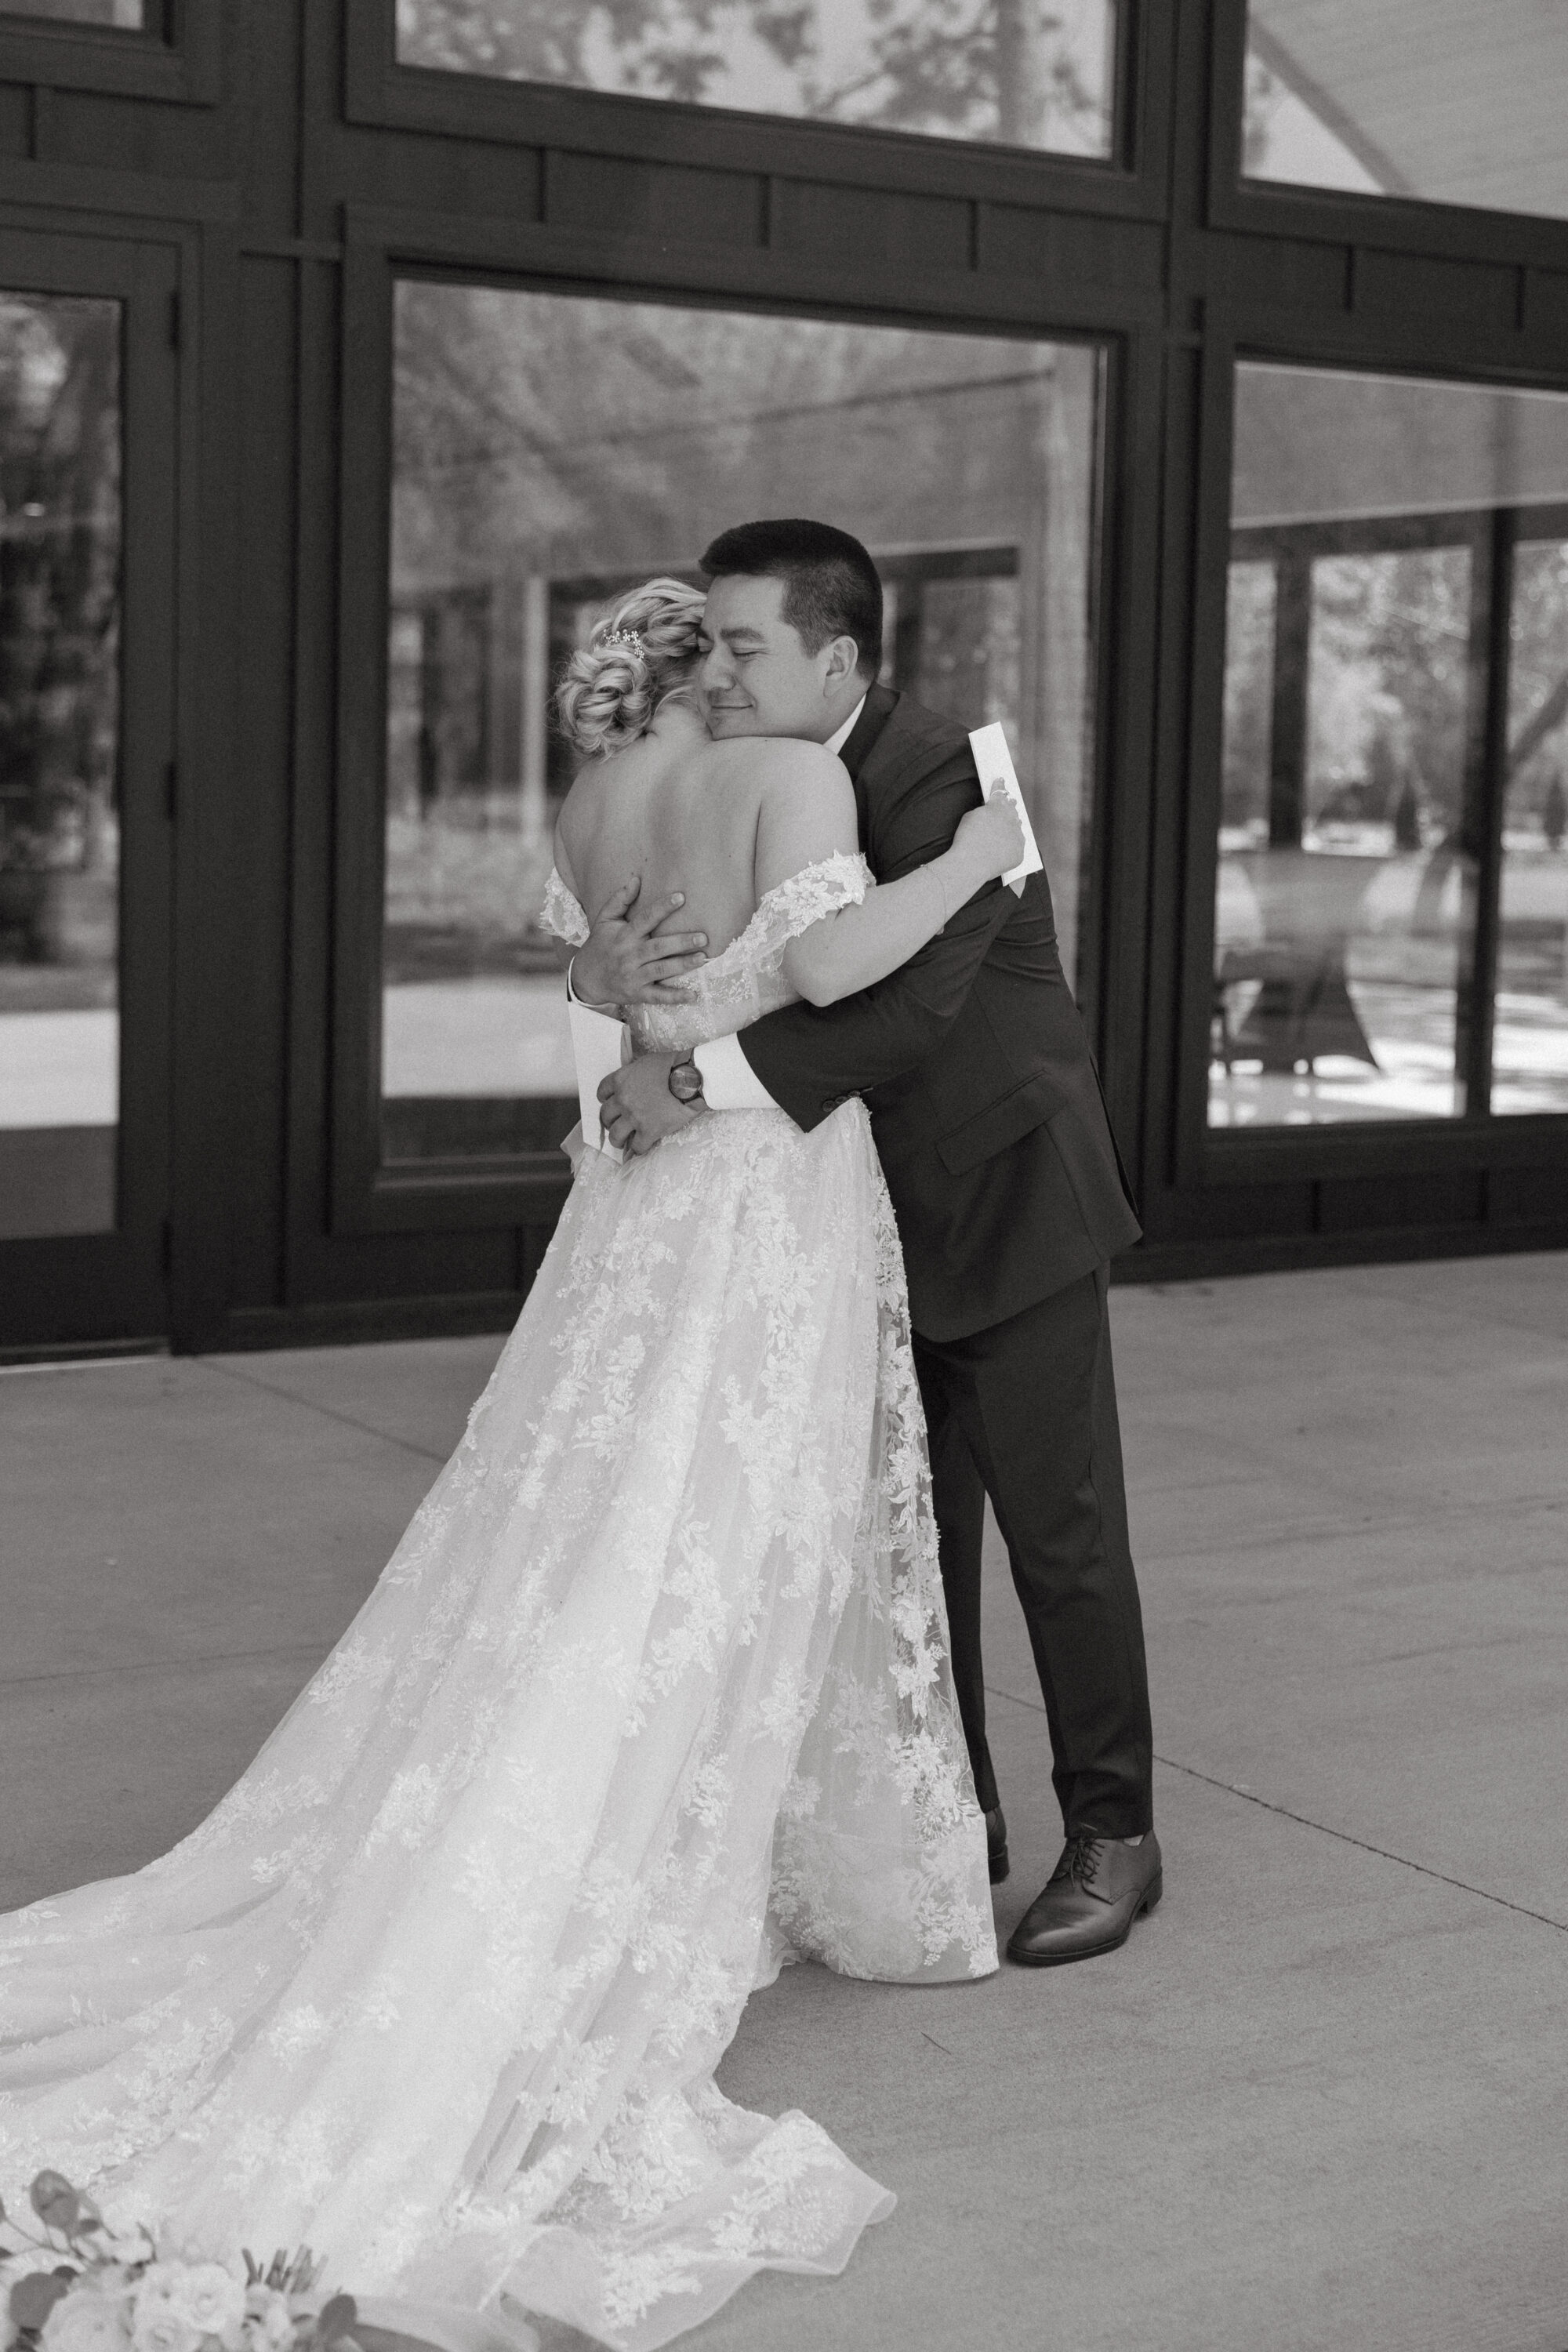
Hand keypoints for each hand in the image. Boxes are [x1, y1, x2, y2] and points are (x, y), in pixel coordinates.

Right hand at [572, 877, 708, 1008]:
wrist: (586, 978)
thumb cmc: (600, 945)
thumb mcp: (604, 920)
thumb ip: (619, 900)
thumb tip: (636, 880)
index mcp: (624, 935)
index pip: (645, 919)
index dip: (662, 908)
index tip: (681, 897)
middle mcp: (629, 955)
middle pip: (658, 947)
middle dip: (681, 942)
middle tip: (703, 937)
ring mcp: (633, 976)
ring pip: (661, 969)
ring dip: (682, 965)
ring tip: (702, 959)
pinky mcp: (637, 993)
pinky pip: (658, 996)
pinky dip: (675, 997)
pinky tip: (693, 995)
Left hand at [597, 1051, 700, 1154]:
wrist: (690, 1080)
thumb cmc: (672, 1066)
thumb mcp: (646, 1062)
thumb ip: (633, 1074)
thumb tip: (633, 1082)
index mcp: (620, 1080)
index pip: (602, 1092)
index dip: (605, 1100)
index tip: (611, 1104)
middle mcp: (622, 1099)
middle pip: (605, 1115)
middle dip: (610, 1121)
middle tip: (616, 1123)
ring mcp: (634, 1117)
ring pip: (615, 1135)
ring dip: (617, 1139)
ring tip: (622, 1141)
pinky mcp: (649, 1131)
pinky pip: (637, 1146)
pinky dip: (638, 1148)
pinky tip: (641, 1147)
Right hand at [954, 793, 1026, 882]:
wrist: (972, 863)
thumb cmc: (966, 839)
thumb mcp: (969, 817)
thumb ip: (982, 811)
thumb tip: (987, 811)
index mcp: (998, 807)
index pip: (999, 792)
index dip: (999, 785)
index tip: (1001, 780)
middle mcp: (1011, 819)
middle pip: (1012, 808)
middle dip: (1010, 804)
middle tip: (1011, 801)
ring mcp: (1017, 836)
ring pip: (1017, 827)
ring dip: (1013, 824)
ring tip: (1009, 824)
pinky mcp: (1019, 852)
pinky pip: (1016, 846)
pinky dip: (1011, 845)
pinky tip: (1005, 847)